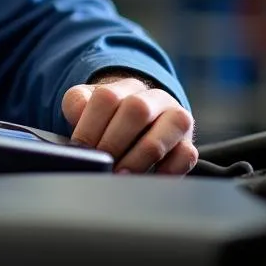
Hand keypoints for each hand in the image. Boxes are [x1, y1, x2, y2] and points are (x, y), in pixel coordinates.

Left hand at [61, 77, 197, 173]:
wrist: (139, 127)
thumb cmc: (107, 118)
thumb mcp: (87, 106)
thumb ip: (77, 107)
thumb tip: (77, 124)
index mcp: (126, 86)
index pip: (107, 97)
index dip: (90, 125)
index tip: (80, 147)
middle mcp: (156, 98)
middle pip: (138, 109)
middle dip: (115, 141)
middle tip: (101, 162)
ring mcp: (177, 120)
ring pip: (168, 127)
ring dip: (140, 156)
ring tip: (120, 175)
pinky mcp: (189, 144)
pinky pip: (186, 154)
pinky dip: (167, 169)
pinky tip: (147, 179)